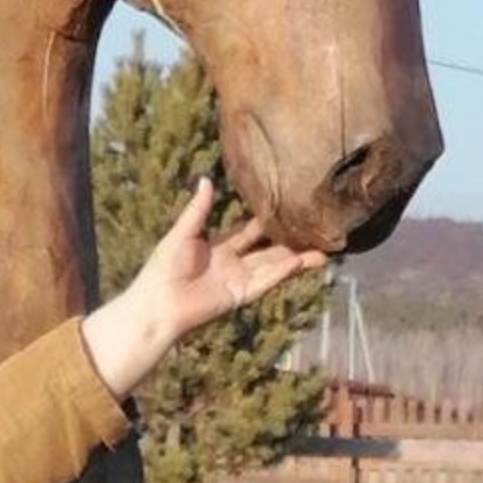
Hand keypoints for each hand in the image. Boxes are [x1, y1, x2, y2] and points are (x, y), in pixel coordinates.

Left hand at [80, 178, 326, 400]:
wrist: (158, 303)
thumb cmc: (163, 268)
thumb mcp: (183, 232)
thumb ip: (199, 209)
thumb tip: (206, 179)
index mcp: (220, 246)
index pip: (251, 230)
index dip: (270, 219)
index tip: (291, 205)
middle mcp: (234, 263)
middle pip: (270, 249)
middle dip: (293, 240)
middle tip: (318, 228)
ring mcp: (240, 280)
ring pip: (275, 265)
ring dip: (298, 258)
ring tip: (325, 250)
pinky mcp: (240, 295)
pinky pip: (265, 281)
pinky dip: (282, 272)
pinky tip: (300, 261)